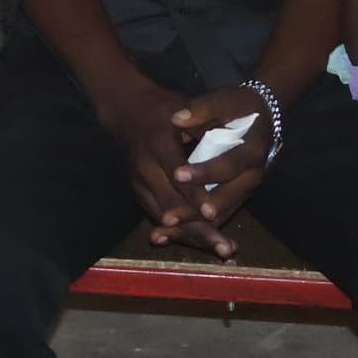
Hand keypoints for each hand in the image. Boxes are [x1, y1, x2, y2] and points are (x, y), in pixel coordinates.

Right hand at [95, 80, 224, 254]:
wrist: (126, 112)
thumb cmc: (163, 108)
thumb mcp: (182, 107)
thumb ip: (204, 125)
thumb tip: (230, 140)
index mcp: (158, 144)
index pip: (178, 176)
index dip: (195, 196)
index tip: (212, 213)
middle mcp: (144, 167)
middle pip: (171, 205)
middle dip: (197, 227)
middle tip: (223, 246)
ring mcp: (138, 182)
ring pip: (166, 216)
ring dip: (193, 235)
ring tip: (220, 249)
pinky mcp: (138, 192)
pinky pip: (160, 215)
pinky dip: (183, 231)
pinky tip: (206, 243)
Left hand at [168, 87, 277, 254]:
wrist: (264, 118)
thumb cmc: (241, 107)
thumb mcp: (226, 101)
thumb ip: (202, 108)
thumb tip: (175, 118)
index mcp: (252, 152)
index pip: (227, 165)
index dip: (203, 172)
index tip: (177, 174)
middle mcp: (252, 177)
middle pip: (224, 200)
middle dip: (195, 212)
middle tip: (168, 218)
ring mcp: (244, 191)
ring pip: (219, 214)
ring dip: (192, 228)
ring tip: (163, 233)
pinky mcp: (236, 198)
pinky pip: (216, 217)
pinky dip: (195, 228)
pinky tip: (170, 235)